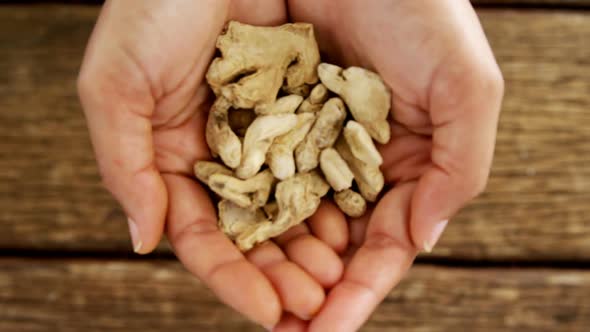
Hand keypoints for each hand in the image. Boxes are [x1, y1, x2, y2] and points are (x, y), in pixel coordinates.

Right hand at [77, 0, 336, 328]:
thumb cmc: (152, 7)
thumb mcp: (117, 85)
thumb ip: (124, 166)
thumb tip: (144, 241)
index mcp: (179, 160)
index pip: (205, 237)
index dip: (233, 279)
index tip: (267, 312)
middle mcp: (228, 156)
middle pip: (256, 232)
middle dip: (282, 274)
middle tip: (310, 306)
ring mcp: (271, 136)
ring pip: (295, 207)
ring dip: (314, 249)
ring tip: (338, 280)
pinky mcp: (309, 110)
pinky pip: (326, 164)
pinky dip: (337, 199)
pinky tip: (353, 229)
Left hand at [278, 0, 504, 329]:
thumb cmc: (420, 9)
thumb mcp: (466, 86)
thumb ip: (460, 169)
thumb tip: (422, 240)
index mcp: (405, 162)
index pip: (385, 243)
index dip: (362, 291)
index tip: (332, 330)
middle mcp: (354, 160)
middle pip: (334, 243)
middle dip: (315, 288)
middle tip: (291, 328)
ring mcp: (308, 143)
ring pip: (292, 220)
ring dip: (280, 265)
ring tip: (265, 306)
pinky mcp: (267, 120)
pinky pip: (256, 176)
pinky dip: (250, 214)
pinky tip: (240, 247)